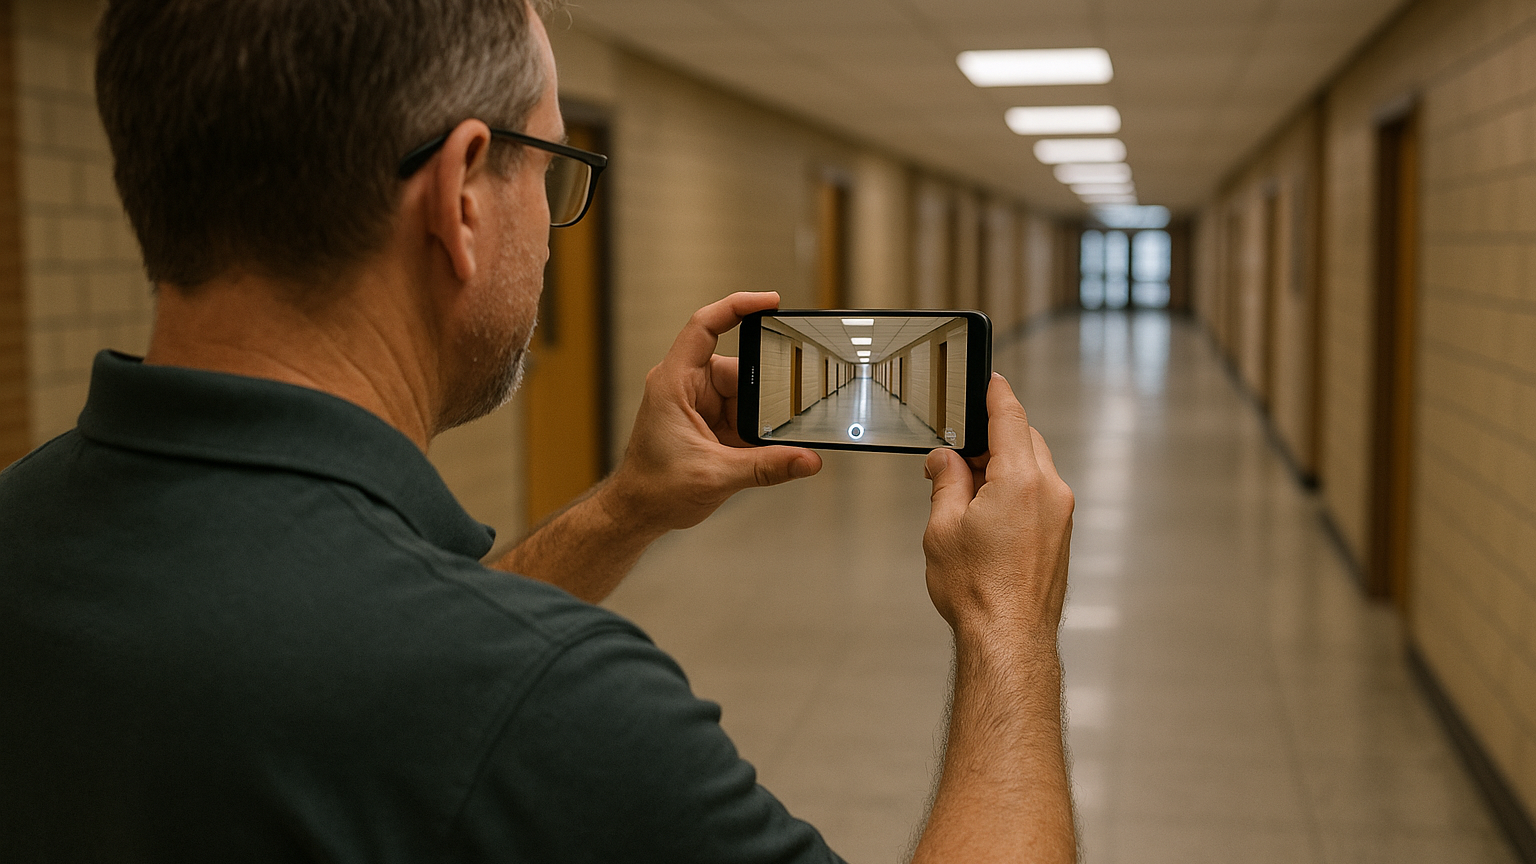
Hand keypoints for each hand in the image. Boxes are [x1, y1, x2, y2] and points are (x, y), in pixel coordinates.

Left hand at [603, 292, 822, 533]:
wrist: (638, 513)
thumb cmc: (654, 488)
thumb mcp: (715, 476)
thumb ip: (765, 467)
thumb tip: (807, 460)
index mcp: (675, 383)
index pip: (705, 326)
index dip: (737, 307)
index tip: (771, 302)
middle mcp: (687, 387)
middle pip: (738, 369)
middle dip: (764, 390)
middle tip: (789, 406)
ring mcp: (699, 405)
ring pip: (746, 396)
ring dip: (761, 417)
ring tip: (772, 438)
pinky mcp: (710, 423)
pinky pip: (743, 416)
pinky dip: (757, 431)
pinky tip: (768, 446)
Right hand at [922, 373, 1073, 643]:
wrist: (1009, 640)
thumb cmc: (978, 591)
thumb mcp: (942, 527)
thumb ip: (946, 482)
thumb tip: (945, 461)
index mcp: (1021, 480)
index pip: (1011, 417)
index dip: (996, 393)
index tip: (990, 378)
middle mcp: (1051, 492)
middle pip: (1025, 441)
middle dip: (992, 439)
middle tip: (956, 454)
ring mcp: (1061, 516)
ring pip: (1033, 469)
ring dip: (1003, 468)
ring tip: (965, 494)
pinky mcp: (1061, 537)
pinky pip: (1040, 495)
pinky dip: (1015, 491)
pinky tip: (986, 516)